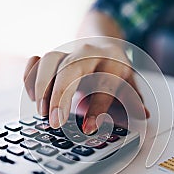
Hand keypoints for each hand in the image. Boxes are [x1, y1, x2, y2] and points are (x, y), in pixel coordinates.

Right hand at [23, 42, 148, 133]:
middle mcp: (89, 53)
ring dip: (42, 86)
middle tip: (54, 122)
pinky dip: (30, 76)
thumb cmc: (115, 70)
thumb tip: (143, 114)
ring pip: (50, 60)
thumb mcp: (130, 83)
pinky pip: (36, 60)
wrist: (102, 44)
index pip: (104, 83)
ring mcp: (68, 51)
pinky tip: (32, 97)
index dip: (97, 108)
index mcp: (113, 60)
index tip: (89, 129)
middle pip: (72, 67)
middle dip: (61, 94)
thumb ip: (133, 99)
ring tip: (42, 112)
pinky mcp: (53, 56)